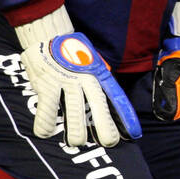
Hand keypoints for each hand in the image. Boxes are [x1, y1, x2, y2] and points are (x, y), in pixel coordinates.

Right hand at [15, 8, 140, 146]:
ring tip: (76, 142)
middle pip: (97, 105)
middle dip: (104, 127)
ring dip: (76, 131)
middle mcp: (84, 78)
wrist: (48, 35)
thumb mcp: (90, 66)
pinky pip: (48, 110)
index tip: (134, 133)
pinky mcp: (46, 84)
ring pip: (74, 111)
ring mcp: (65, 81)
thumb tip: (108, 109)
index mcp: (97, 74)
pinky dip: (46, 124)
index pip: (115, 96)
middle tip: (109, 142)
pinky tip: (45, 132)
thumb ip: (97, 85)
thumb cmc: (70, 56)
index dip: (125, 115)